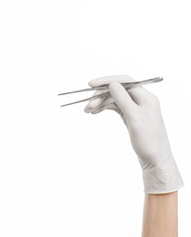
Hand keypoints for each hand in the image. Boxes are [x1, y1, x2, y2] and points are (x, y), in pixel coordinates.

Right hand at [84, 75, 182, 193]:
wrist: (155, 160)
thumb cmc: (148, 141)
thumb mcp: (135, 119)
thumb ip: (123, 100)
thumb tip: (112, 84)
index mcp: (146, 97)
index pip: (124, 81)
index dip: (107, 80)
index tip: (90, 85)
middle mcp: (141, 100)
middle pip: (117, 90)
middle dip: (101, 96)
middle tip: (87, 107)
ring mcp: (135, 108)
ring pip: (114, 99)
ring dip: (100, 103)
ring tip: (87, 111)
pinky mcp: (130, 116)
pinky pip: (115, 107)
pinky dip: (104, 108)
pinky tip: (95, 112)